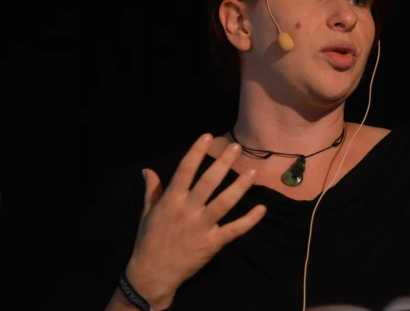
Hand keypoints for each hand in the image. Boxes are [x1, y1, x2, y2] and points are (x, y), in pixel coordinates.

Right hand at [125, 134, 265, 309]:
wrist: (152, 274)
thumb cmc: (149, 240)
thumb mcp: (147, 213)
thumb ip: (152, 190)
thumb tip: (147, 170)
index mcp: (171, 200)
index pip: (185, 170)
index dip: (197, 152)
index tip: (207, 136)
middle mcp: (187, 210)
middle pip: (208, 182)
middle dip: (223, 163)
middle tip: (236, 148)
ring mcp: (201, 227)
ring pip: (224, 203)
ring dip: (240, 186)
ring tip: (253, 171)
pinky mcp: (212, 243)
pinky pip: (234, 230)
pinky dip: (249, 220)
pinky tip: (261, 209)